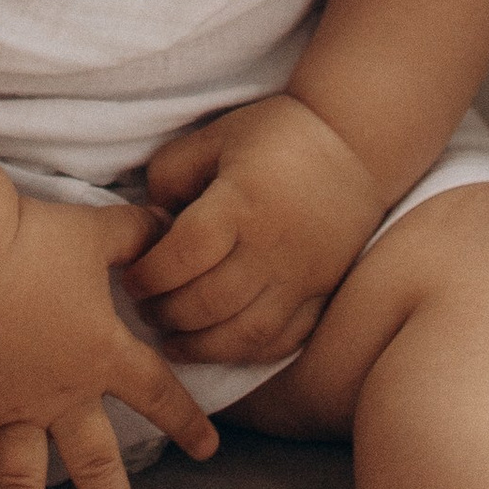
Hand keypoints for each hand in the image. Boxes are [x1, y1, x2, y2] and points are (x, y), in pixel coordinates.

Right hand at [0, 195, 217, 488]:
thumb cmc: (34, 237)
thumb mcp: (100, 230)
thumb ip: (140, 234)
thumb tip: (172, 225)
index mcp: (102, 353)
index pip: (158, 395)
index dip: (186, 422)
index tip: (208, 452)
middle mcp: (62, 395)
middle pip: (97, 468)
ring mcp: (11, 409)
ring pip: (25, 487)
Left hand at [131, 97, 381, 365]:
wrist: (356, 144)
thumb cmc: (277, 135)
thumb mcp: (216, 137)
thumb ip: (172, 175)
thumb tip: (150, 224)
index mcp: (242, 200)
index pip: (186, 253)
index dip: (150, 273)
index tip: (132, 277)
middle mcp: (273, 245)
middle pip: (209, 302)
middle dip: (166, 314)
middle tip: (144, 311)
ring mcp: (302, 277)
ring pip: (244, 334)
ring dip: (200, 347)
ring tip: (171, 339)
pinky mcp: (322, 295)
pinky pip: (281, 341)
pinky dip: (245, 353)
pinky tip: (219, 346)